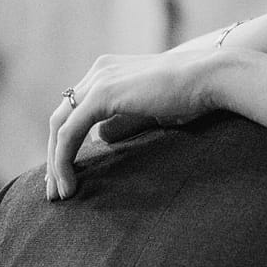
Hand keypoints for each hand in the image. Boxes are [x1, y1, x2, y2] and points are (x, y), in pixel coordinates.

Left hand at [46, 51, 213, 199]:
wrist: (212, 78)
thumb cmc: (192, 96)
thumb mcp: (148, 112)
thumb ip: (122, 121)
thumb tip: (101, 137)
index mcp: (108, 72)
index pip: (74, 111)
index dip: (65, 146)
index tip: (67, 177)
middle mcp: (98, 72)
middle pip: (61, 119)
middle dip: (54, 157)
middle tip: (54, 192)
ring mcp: (98, 80)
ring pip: (59, 127)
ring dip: (55, 163)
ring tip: (59, 195)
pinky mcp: (102, 95)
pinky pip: (70, 133)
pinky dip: (63, 160)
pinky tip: (68, 184)